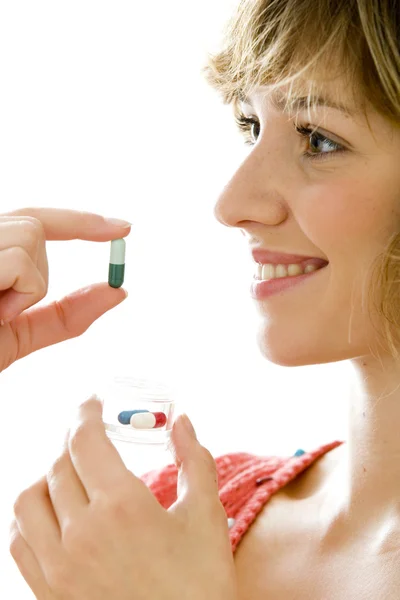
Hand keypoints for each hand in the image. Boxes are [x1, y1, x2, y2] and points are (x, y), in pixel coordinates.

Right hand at [0, 207, 129, 371]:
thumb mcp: (19, 334)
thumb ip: (66, 313)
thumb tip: (117, 291)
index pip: (36, 220)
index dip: (82, 221)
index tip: (123, 228)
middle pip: (36, 227)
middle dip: (36, 273)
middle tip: (0, 311)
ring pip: (31, 237)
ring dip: (24, 287)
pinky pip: (20, 262)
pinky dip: (18, 293)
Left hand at [10, 397, 237, 599]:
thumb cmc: (201, 584)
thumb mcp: (206, 515)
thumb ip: (194, 460)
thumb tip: (182, 421)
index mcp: (122, 506)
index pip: (85, 441)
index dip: (85, 413)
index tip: (92, 402)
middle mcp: (81, 533)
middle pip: (59, 465)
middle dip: (73, 440)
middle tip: (89, 433)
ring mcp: (59, 567)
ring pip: (28, 500)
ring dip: (46, 476)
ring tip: (69, 472)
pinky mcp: (50, 593)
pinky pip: (19, 542)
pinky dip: (28, 517)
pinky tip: (51, 514)